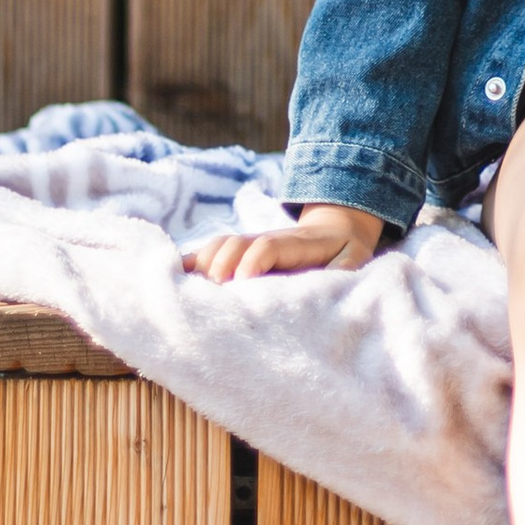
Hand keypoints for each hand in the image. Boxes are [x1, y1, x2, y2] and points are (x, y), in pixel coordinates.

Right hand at [185, 202, 384, 281]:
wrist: (336, 229)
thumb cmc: (345, 252)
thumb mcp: (355, 259)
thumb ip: (346, 270)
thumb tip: (335, 284)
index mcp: (296, 244)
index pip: (268, 246)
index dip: (253, 261)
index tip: (242, 284)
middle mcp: (265, 240)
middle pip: (233, 243)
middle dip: (218, 265)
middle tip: (210, 295)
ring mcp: (247, 245)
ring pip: (216, 246)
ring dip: (200, 266)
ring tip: (189, 294)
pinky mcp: (237, 255)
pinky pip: (207, 255)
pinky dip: (187, 265)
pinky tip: (170, 281)